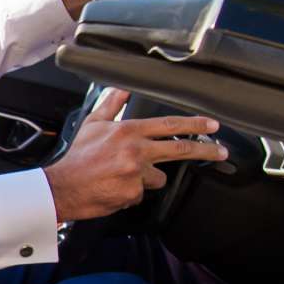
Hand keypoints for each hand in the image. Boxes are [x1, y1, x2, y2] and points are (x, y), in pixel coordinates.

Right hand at [42, 88, 226, 221]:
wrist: (61, 186)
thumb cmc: (77, 156)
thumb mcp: (92, 124)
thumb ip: (111, 105)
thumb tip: (122, 89)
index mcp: (128, 131)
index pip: (169, 124)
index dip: (195, 124)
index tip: (212, 125)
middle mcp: (136, 151)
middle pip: (180, 149)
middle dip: (206, 150)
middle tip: (221, 152)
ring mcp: (136, 174)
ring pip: (158, 177)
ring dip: (146, 179)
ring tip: (122, 177)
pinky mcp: (132, 193)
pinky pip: (141, 194)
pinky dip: (130, 193)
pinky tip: (115, 188)